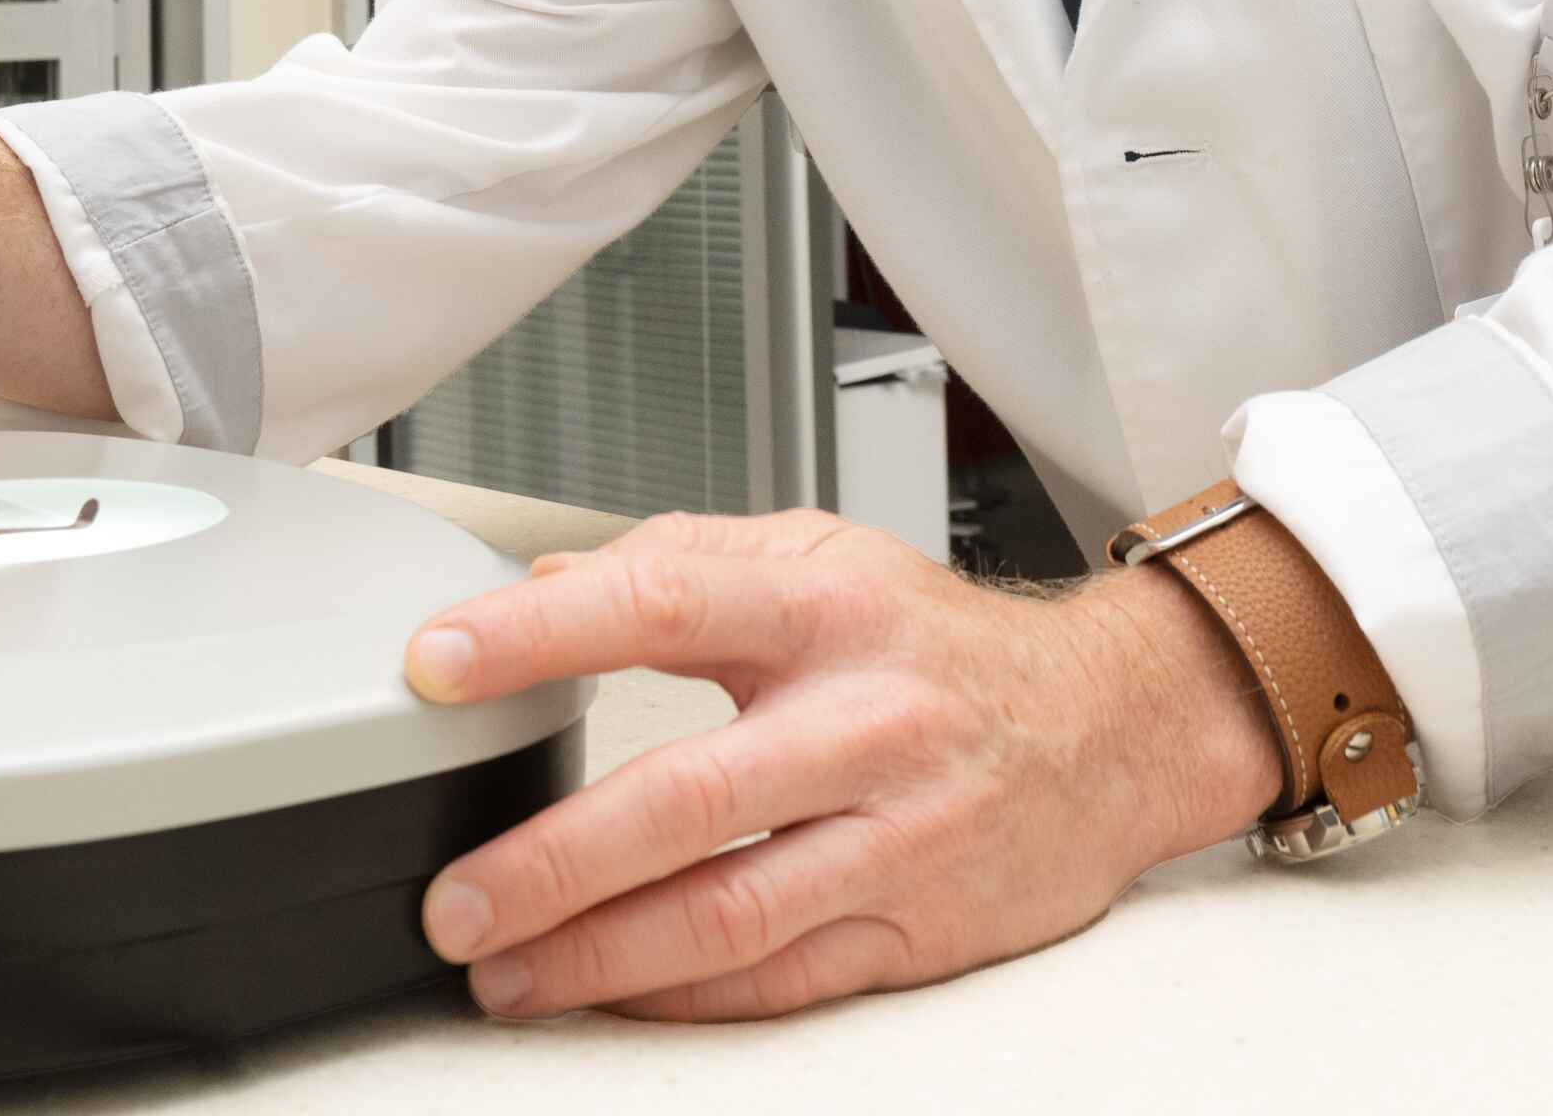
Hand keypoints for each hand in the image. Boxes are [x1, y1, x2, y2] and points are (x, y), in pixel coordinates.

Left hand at [403, 510, 1284, 1021]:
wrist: (1117, 731)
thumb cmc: (944, 646)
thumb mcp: (825, 555)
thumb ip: (683, 557)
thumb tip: (539, 582)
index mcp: (829, 608)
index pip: (663, 603)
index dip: (539, 634)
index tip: (435, 665)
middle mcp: (866, 720)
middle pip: (686, 796)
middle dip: (551, 860)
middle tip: (454, 897)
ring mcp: (897, 835)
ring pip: (729, 912)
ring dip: (597, 954)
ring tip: (502, 971)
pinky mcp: (920, 928)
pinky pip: (781, 979)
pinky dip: (681, 996)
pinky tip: (607, 992)